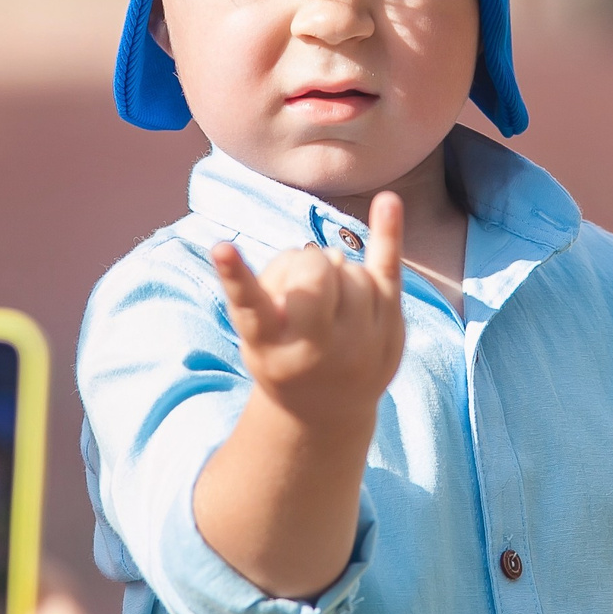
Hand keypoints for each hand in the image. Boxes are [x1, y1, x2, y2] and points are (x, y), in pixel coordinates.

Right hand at [209, 191, 405, 432]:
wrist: (325, 411)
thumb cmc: (280, 355)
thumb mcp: (257, 332)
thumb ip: (276, 285)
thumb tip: (329, 257)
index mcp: (270, 344)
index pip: (251, 305)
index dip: (236, 275)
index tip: (222, 247)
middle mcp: (317, 347)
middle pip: (313, 270)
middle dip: (305, 265)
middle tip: (300, 291)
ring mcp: (360, 341)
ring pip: (349, 269)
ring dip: (336, 274)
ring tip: (329, 304)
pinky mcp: (390, 329)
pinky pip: (390, 271)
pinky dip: (388, 235)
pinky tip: (389, 202)